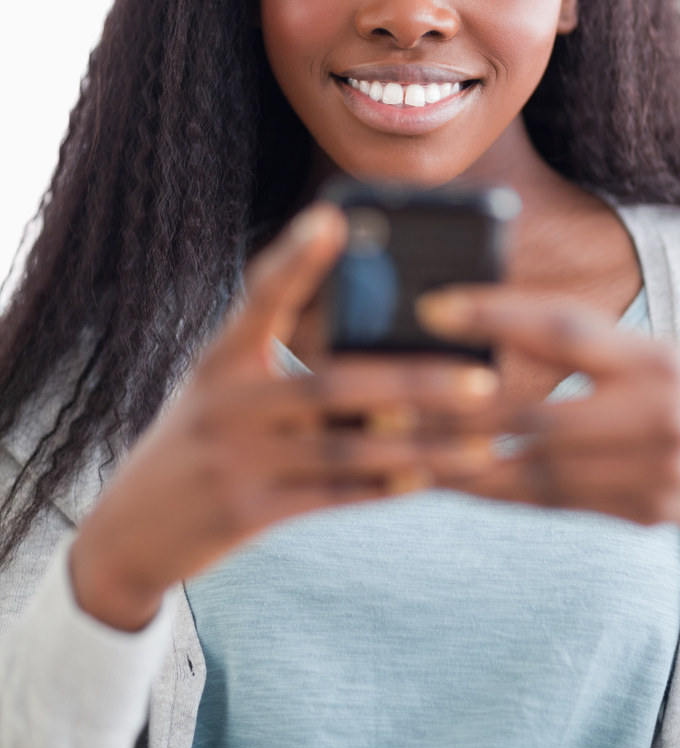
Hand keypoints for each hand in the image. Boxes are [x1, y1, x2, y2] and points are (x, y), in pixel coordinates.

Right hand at [70, 205, 496, 630]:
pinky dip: (384, 486)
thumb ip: (289, 370)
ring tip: (482, 442)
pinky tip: (429, 478)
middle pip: (332, 383)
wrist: (130, 530)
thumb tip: (390, 360)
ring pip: (346, 447)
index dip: (296, 256)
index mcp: (220, 357)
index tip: (335, 216)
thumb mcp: (223, 390)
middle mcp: (224, 400)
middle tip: (481, 379)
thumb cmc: (200, 441)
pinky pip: (331, 495)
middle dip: (413, 381)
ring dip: (420, 446)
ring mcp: (232, 457)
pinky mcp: (244, 511)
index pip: (261, 295)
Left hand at [418, 286, 679, 594]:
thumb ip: (577, 345)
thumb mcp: (644, 354)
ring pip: (538, 470)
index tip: (433, 307)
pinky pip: (553, 503)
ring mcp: (651, 471)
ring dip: (467, 462)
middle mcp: (656, 414)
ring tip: (410, 446)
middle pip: (539, 414)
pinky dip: (500, 490)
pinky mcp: (639, 513)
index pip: (565, 330)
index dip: (495, 316)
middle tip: (398, 398)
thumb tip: (482, 330)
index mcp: (652, 358)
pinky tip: (456, 480)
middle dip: (461, 411)